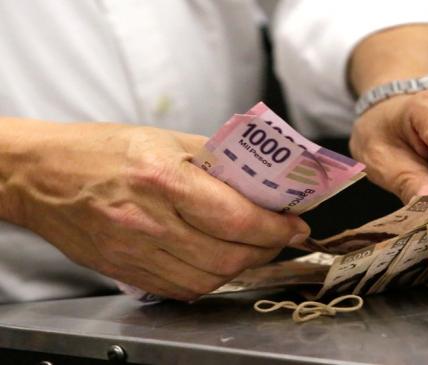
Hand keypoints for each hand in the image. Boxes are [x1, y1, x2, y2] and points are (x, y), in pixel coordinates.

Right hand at [11, 122, 309, 300]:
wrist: (41, 176)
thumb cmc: (103, 150)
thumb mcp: (167, 140)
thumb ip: (218, 163)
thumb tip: (265, 182)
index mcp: (163, 179)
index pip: (238, 219)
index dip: (276, 228)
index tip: (296, 225)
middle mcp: (149, 221)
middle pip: (230, 256)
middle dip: (268, 249)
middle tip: (281, 236)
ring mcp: (135, 252)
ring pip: (210, 279)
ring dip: (243, 267)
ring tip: (254, 247)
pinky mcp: (125, 272)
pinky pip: (182, 289)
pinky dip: (211, 279)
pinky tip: (219, 260)